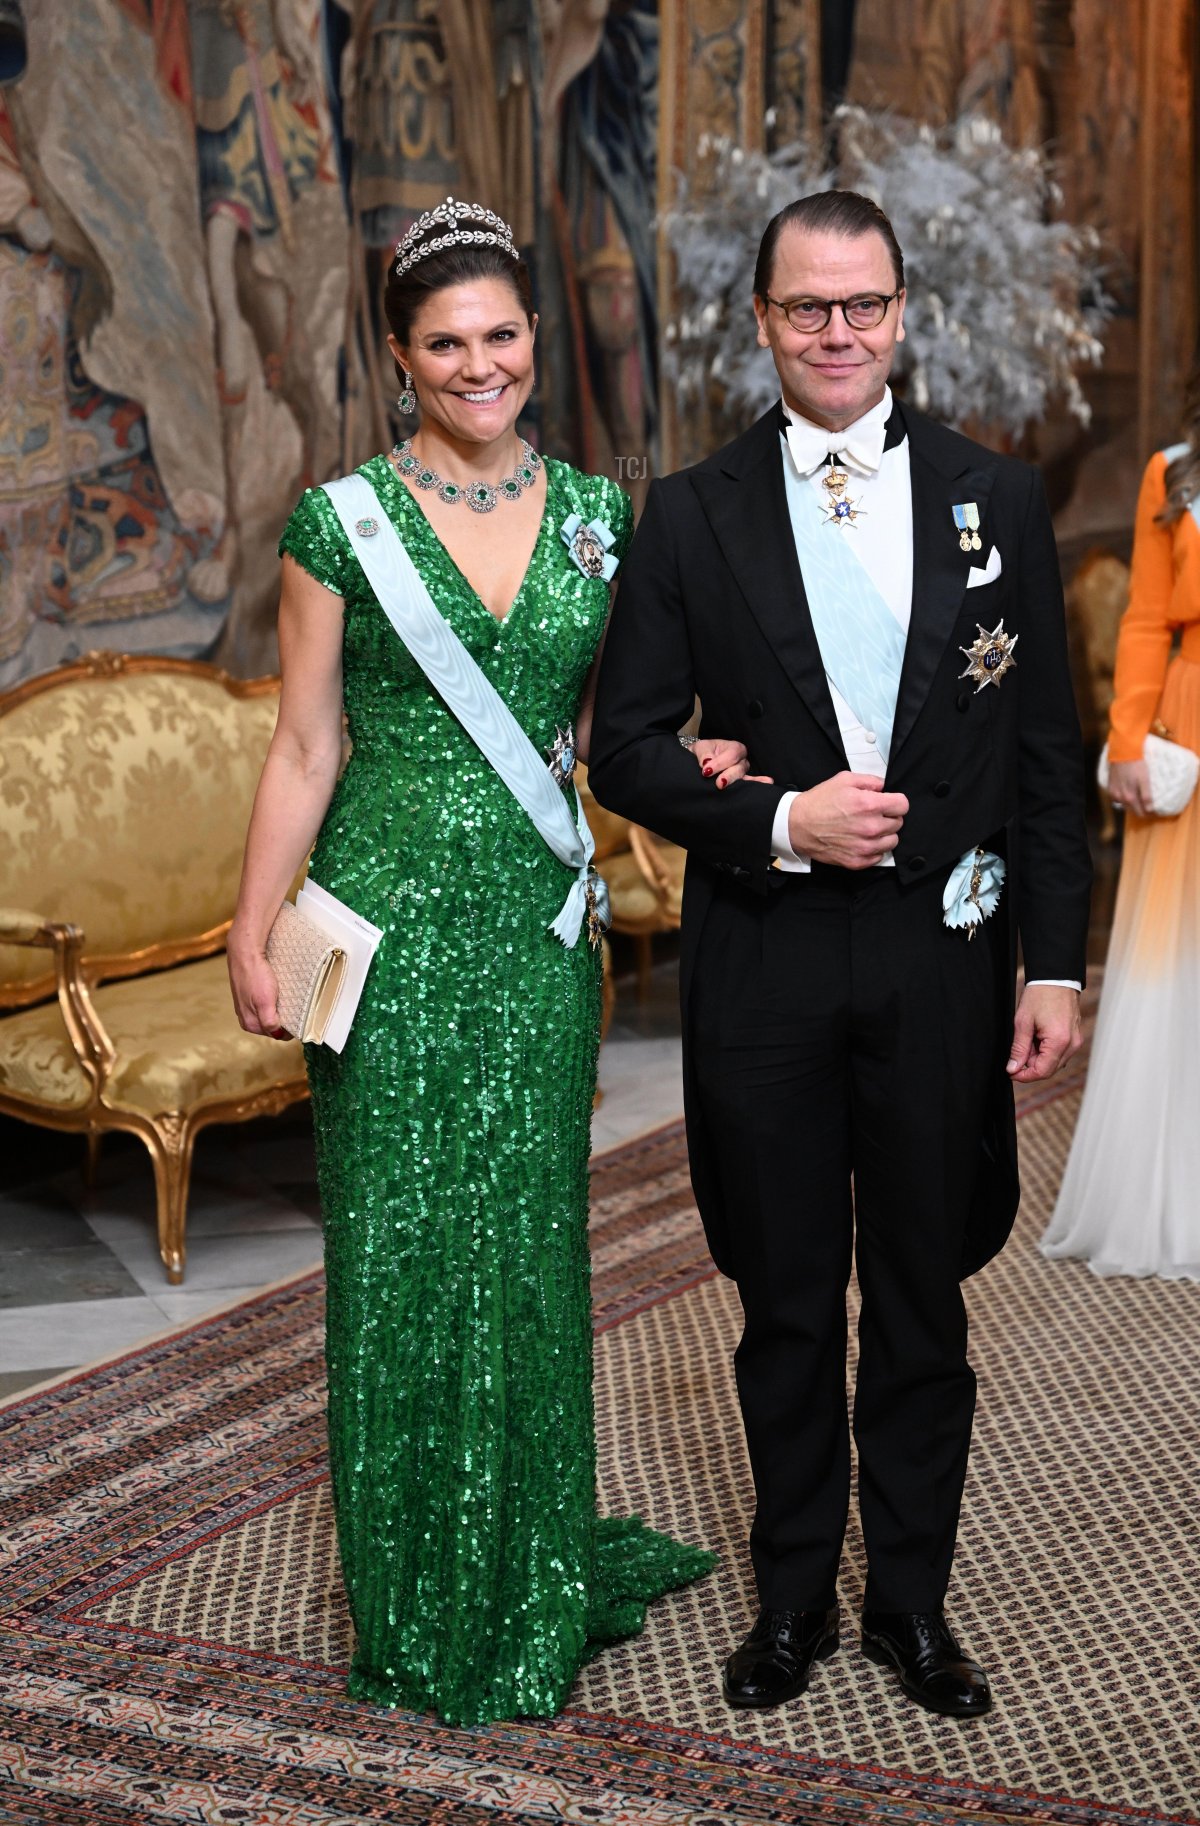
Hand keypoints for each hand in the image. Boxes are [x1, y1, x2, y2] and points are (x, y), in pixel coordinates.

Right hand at [227, 934, 288, 1039]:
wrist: (245, 953)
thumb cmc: (255, 975)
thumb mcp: (264, 1002)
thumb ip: (269, 1022)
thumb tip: (278, 1034)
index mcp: (250, 1024)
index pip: (277, 1034)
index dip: (289, 1027)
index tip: (299, 1017)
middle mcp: (246, 1018)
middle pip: (273, 1025)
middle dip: (284, 1018)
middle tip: (293, 1006)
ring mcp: (247, 1007)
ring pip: (270, 1014)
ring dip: (279, 1009)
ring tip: (285, 998)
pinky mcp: (249, 996)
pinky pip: (266, 1004)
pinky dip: (274, 1001)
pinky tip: (277, 992)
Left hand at [692, 737, 773, 788]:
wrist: (700, 760)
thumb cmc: (704, 752)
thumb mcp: (701, 748)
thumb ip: (704, 754)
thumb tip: (706, 763)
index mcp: (734, 747)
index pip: (731, 755)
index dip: (720, 763)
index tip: (706, 771)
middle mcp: (742, 760)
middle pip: (739, 768)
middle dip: (728, 775)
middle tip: (718, 784)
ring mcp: (742, 772)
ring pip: (742, 777)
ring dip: (734, 783)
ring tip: (727, 787)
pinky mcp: (741, 783)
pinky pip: (750, 784)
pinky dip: (757, 784)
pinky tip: (767, 783)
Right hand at [787, 772, 907, 868]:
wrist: (797, 825)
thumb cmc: (819, 803)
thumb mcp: (844, 780)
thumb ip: (869, 781)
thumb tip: (884, 787)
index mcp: (869, 805)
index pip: (903, 805)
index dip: (896, 802)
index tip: (889, 803)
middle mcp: (870, 827)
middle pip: (898, 823)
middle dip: (889, 817)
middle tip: (873, 815)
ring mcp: (864, 846)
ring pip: (892, 841)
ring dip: (884, 834)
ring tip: (869, 829)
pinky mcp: (857, 861)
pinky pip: (879, 856)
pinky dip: (874, 849)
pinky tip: (862, 840)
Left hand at [1006, 983, 1081, 1082]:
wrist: (1056, 978)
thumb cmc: (1040, 995)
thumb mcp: (1022, 1022)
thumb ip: (1018, 1048)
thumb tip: (1013, 1068)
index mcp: (1060, 1042)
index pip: (1042, 1071)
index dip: (1024, 1076)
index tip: (1011, 1072)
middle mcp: (1072, 1045)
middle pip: (1049, 1069)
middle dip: (1030, 1064)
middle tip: (1018, 1049)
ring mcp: (1076, 1041)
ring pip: (1054, 1062)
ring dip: (1038, 1056)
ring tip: (1028, 1038)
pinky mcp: (1075, 1037)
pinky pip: (1060, 1053)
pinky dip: (1046, 1050)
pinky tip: (1037, 1036)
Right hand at [1107, 757, 1152, 817]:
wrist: (1123, 753)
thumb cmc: (1136, 765)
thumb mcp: (1145, 780)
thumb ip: (1146, 796)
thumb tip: (1149, 810)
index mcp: (1130, 797)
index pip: (1139, 812)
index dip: (1147, 813)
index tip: (1153, 810)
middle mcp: (1120, 798)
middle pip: (1131, 810)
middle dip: (1139, 809)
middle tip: (1147, 805)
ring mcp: (1113, 793)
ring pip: (1123, 805)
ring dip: (1130, 804)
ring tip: (1137, 800)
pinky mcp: (1110, 787)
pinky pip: (1116, 799)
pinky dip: (1122, 799)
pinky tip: (1126, 794)